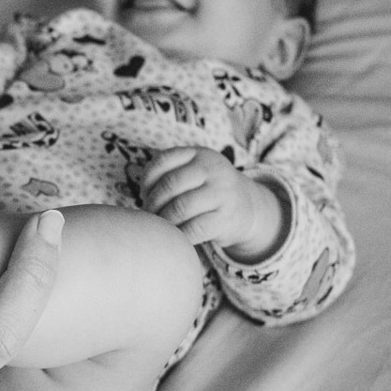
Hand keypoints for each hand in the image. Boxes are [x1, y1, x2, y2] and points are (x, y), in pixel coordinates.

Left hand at [139, 146, 286, 262]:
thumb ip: (171, 174)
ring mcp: (222, 193)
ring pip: (181, 207)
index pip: (164, 160)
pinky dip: (179, 234)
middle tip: (149, 214)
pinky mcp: (227, 219)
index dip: (147, 179)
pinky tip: (175, 236)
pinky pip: (194, 229)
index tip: (144, 193)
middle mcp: (213, 170)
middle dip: (153, 202)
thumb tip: (141, 198)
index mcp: (200, 154)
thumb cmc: (209, 190)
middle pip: (171, 184)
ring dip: (163, 220)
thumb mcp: (196, 172)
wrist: (250, 208)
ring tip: (160, 225)